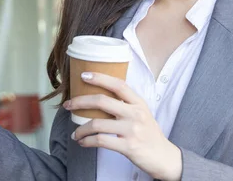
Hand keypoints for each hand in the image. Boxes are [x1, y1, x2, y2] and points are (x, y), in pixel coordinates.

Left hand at [64, 72, 181, 180]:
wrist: (164, 157)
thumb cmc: (149, 134)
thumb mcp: (142, 114)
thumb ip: (126, 104)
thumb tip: (100, 96)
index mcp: (138, 103)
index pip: (118, 85)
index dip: (100, 78)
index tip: (83, 76)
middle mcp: (135, 114)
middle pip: (102, 101)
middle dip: (80, 101)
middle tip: (68, 105)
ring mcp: (131, 130)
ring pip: (97, 123)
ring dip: (80, 129)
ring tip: (75, 133)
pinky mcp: (128, 147)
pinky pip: (100, 141)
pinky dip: (87, 141)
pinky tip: (82, 142)